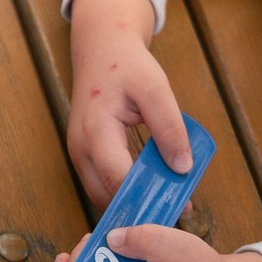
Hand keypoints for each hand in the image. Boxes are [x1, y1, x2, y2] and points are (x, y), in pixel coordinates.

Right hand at [68, 0, 192, 206]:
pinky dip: (125, 191)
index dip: (146, 196)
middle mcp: (80, 148)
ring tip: (169, 203)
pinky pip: (102, 184)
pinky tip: (152, 189)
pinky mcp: (84, 156)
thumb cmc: (126, 66)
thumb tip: (182, 167)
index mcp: (95, 130)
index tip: (178, 206)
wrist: (101, 51)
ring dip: (133, 202)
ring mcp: (78, 154)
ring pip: (102, 195)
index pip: (118, 177)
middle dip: (141, 206)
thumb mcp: (155, 88)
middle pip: (106, 195)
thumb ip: (170, 127)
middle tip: (178, 211)